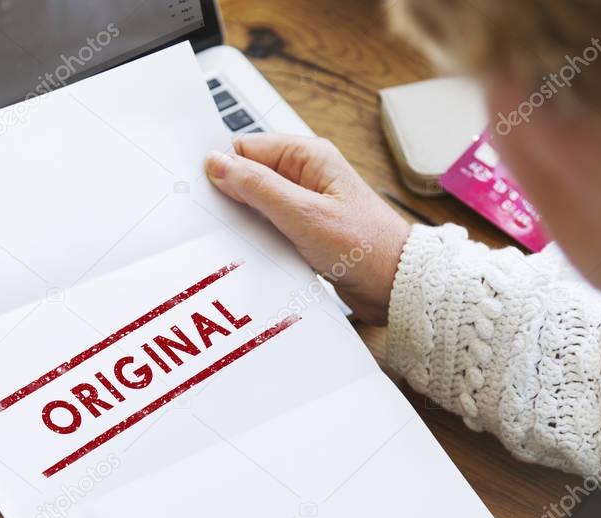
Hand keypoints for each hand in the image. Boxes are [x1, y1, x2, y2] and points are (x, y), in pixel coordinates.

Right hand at [205, 134, 410, 324]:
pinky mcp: (305, 230)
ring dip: (246, 223)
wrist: (395, 285)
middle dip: (233, 198)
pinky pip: (270, 227)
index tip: (205, 193)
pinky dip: (260, 239)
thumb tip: (217, 163)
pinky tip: (255, 253)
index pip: (247, 149)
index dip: (224, 169)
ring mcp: (305, 204)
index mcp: (308, 156)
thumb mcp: (303, 214)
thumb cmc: (364, 247)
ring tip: (240, 241)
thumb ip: (258, 187)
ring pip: (257, 205)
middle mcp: (306, 175)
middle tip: (219, 222)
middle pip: (249, 177)